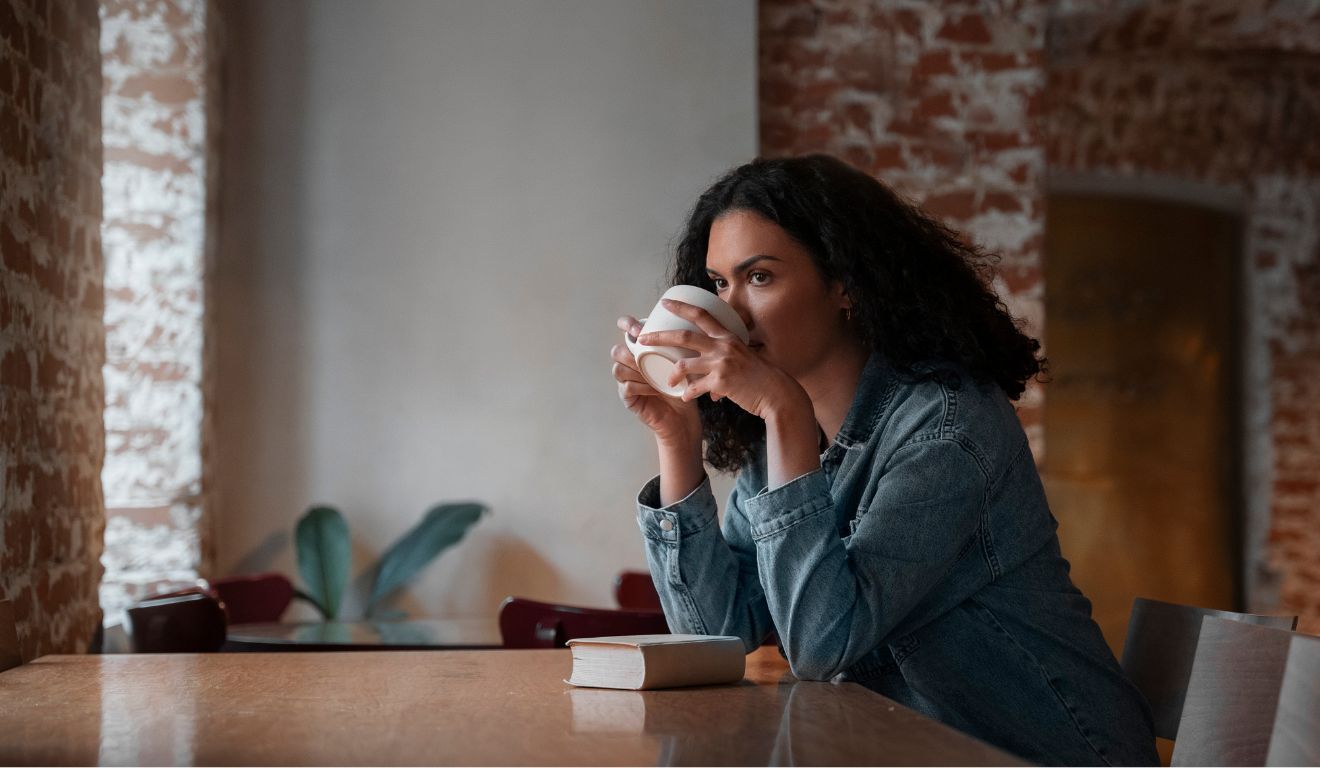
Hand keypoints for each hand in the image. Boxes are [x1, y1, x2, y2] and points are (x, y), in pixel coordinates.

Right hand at [611, 315, 701, 445]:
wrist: (684, 418)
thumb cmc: (686, 387)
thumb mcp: (686, 361)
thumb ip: (684, 344)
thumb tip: (694, 322)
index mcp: (642, 351)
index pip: (625, 330)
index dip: (627, 325)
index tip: (638, 328)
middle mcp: (630, 364)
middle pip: (618, 350)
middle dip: (629, 347)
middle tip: (645, 348)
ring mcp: (626, 382)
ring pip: (619, 367)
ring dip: (636, 368)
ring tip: (654, 372)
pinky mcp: (628, 398)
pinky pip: (627, 387)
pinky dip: (641, 385)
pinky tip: (655, 388)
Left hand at [638, 299, 809, 420]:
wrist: (776, 394)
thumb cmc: (760, 377)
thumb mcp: (744, 356)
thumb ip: (726, 353)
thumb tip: (710, 361)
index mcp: (727, 337)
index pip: (702, 315)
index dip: (681, 307)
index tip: (665, 302)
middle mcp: (723, 347)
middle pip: (684, 336)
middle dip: (660, 336)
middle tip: (643, 338)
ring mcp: (721, 364)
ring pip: (684, 365)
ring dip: (672, 375)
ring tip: (668, 381)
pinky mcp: (721, 383)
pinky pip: (695, 388)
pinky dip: (688, 394)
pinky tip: (686, 397)